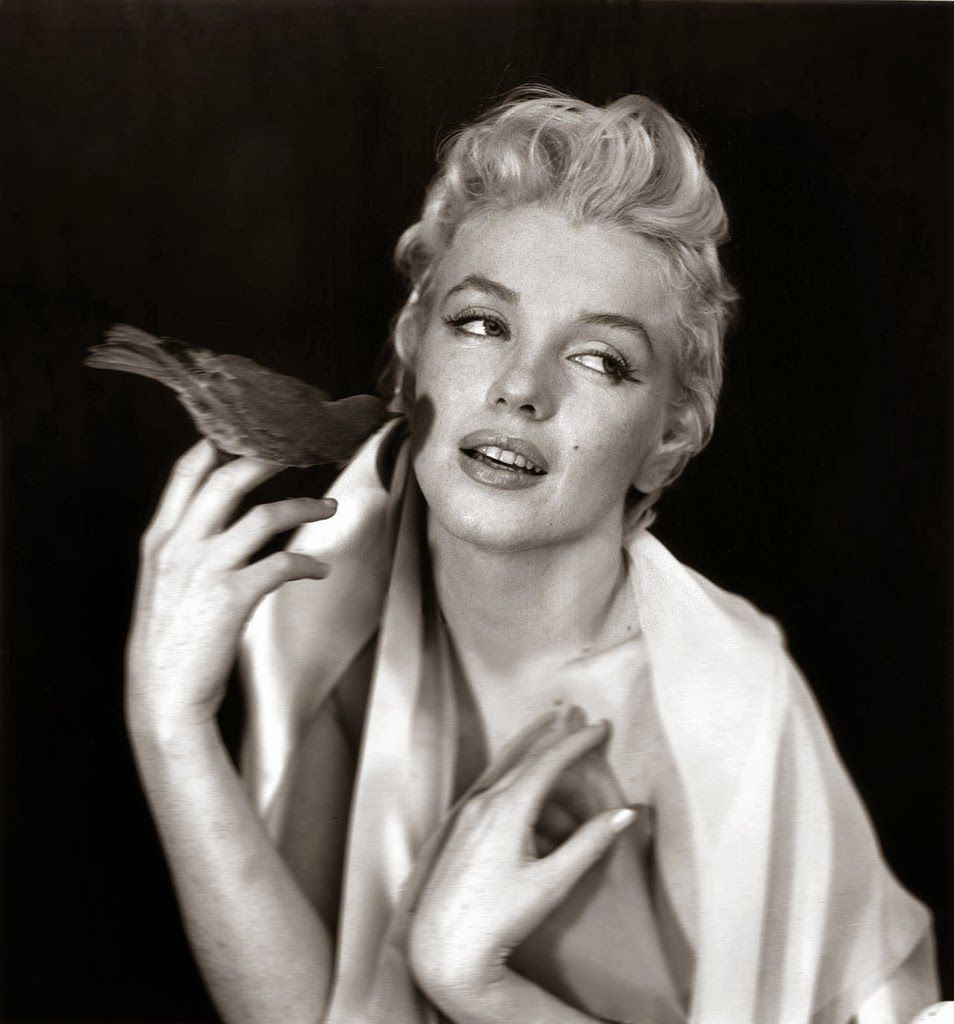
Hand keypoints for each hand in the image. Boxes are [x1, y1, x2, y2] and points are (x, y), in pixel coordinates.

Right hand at [125, 439, 336, 735]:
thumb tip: (222, 522)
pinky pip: (281, 564)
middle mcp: (180, 545)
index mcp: (160, 539)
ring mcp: (205, 569)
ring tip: (330, 506)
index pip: (187, 472)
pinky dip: (307, 563)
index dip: (221, 444)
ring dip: (304, 506)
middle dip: (270, 458)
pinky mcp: (232, 597)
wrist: (163, 698)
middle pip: (229, 478)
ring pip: (263, 515)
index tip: (253, 432)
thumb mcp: (164, 586)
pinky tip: (320, 569)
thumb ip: (186, 548)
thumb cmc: (170, 643)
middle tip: (303, 451)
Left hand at [406, 713, 638, 1016]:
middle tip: (593, 763)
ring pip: (519, 788)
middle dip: (566, 763)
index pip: (549, 760)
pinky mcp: (463, 832)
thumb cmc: (500, 919)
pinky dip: (531, 813)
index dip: (579, 741)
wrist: (446, 949)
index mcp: (507, 808)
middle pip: (533, 768)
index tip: (602, 727)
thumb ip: (590, 844)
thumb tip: (624, 815)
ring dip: (551, 799)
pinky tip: (546, 844)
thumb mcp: (553, 882)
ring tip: (574, 830)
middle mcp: (484, 803)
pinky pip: (502, 805)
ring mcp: (470, 816)